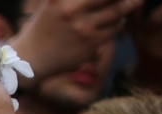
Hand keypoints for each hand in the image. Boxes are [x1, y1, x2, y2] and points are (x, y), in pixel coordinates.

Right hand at [10, 0, 140, 78]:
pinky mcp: (91, 43)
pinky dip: (119, 22)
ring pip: (118, 10)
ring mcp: (83, 28)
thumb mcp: (52, 3)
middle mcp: (72, 11)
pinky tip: (115, 21)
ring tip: (130, 3)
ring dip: (126, 5)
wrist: (30, 59)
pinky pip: (116, 27)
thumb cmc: (43, 26)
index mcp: (61, 0)